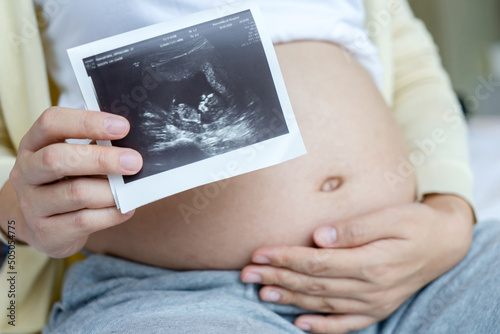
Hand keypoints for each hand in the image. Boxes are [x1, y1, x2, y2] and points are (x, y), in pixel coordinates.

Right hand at [6, 107, 142, 257]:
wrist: (44, 226)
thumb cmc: (67, 182)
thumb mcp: (73, 159)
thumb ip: (96, 148)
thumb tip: (131, 149)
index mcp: (33, 144)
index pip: (52, 122)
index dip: (88, 122)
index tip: (123, 127)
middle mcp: (25, 172)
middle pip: (58, 158)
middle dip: (102, 159)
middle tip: (134, 162)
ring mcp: (31, 204)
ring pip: (76, 193)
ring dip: (110, 190)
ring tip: (130, 189)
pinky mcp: (46, 232)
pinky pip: (84, 221)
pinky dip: (111, 214)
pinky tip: (126, 208)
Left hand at [241, 195, 473, 332]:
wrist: (445, 242)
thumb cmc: (415, 223)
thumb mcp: (390, 216)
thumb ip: (354, 228)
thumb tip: (319, 236)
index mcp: (372, 263)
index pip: (317, 263)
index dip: (285, 259)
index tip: (259, 253)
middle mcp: (371, 289)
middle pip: (314, 285)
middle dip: (277, 279)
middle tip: (246, 274)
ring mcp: (375, 303)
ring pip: (324, 304)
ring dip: (290, 300)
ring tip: (261, 293)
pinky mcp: (378, 309)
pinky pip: (346, 325)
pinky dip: (322, 326)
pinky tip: (299, 324)